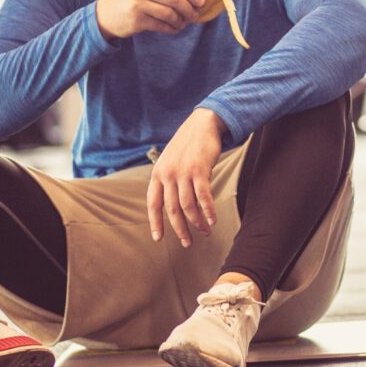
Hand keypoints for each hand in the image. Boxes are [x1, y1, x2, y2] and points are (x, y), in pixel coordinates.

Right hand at [95, 0, 203, 40]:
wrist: (102, 16)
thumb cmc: (125, 1)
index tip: (200, 1)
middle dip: (189, 8)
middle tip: (195, 16)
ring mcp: (138, 5)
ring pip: (169, 14)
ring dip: (180, 21)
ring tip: (182, 24)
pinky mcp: (137, 21)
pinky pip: (161, 26)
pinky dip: (171, 29)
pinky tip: (173, 29)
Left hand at [146, 109, 225, 246]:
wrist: (203, 123)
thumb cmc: (188, 144)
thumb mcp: (171, 160)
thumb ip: (168, 179)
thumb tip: (172, 204)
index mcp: (158, 173)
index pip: (153, 203)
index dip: (155, 222)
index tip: (158, 239)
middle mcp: (168, 174)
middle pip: (172, 209)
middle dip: (180, 229)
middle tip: (187, 243)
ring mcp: (183, 172)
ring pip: (188, 206)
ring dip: (197, 222)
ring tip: (204, 232)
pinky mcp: (200, 170)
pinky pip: (203, 196)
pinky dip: (208, 211)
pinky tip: (213, 220)